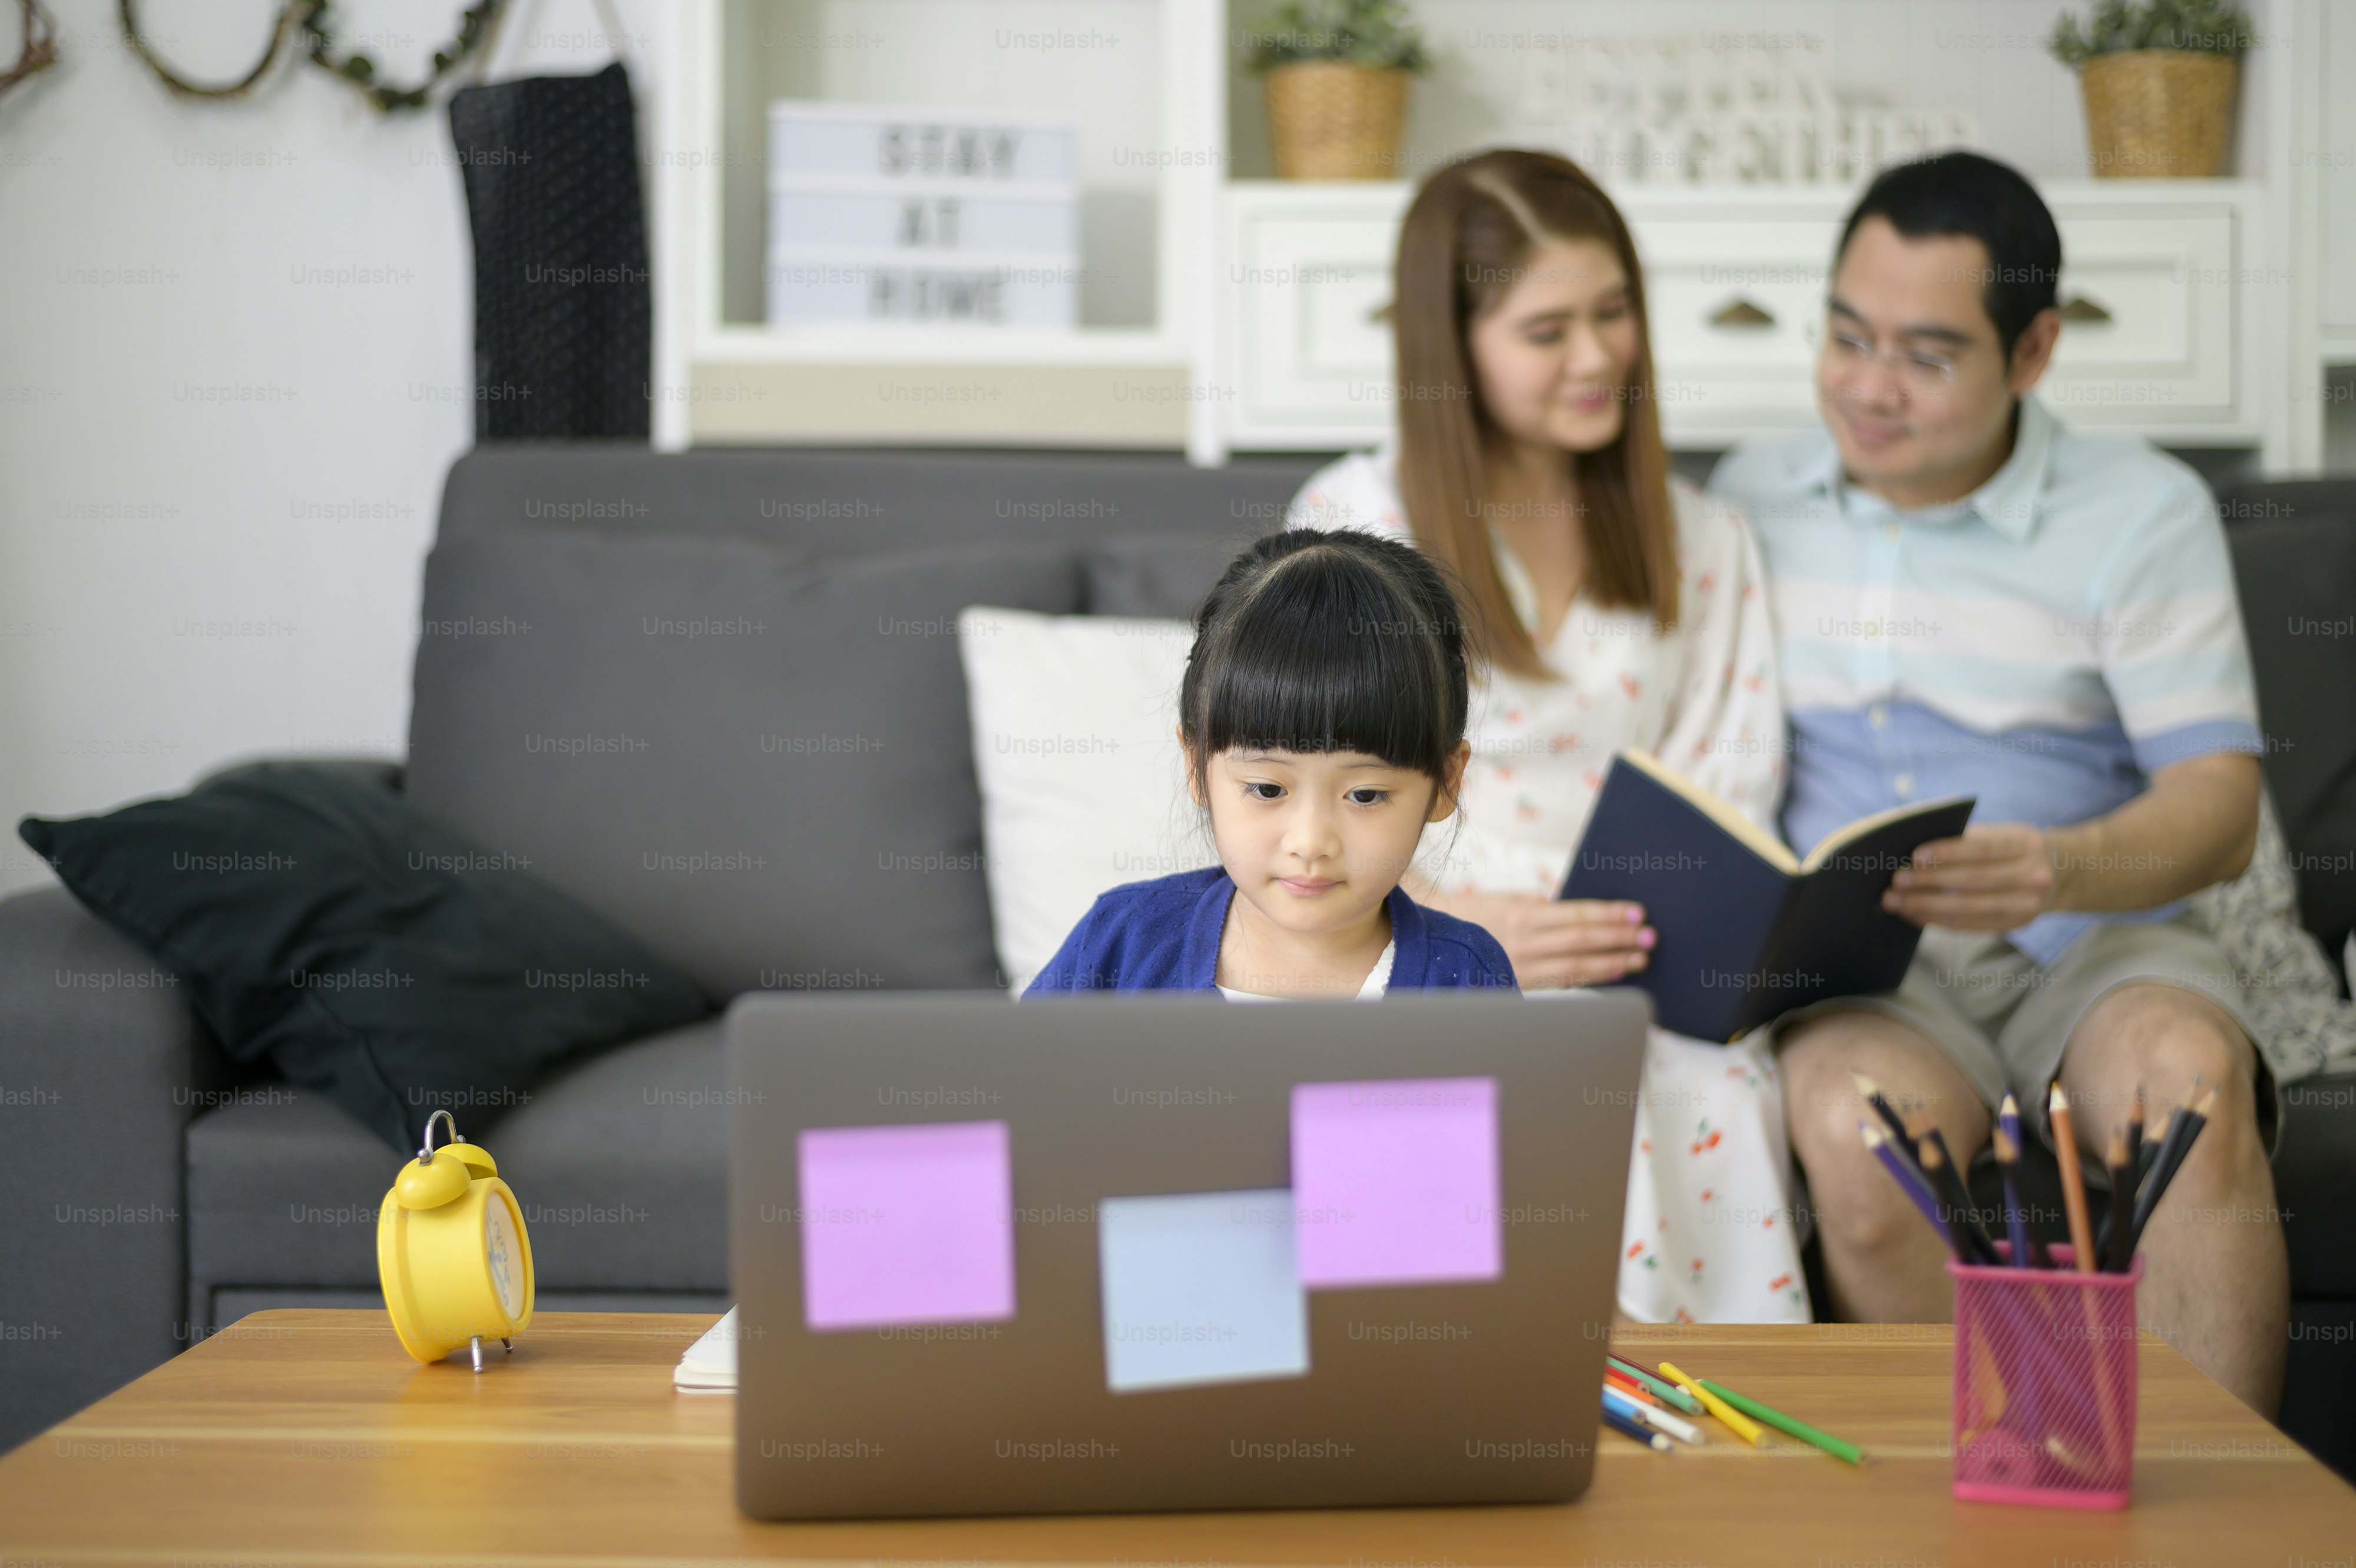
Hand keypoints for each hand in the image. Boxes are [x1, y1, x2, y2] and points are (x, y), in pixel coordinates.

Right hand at [1422, 889, 1653, 989]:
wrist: (1433, 940)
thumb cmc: (1475, 915)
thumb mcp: (1507, 901)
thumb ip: (1541, 908)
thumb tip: (1579, 916)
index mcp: (1522, 915)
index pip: (1575, 915)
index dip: (1608, 915)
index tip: (1636, 914)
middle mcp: (1523, 942)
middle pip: (1581, 941)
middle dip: (1618, 939)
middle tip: (1648, 937)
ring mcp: (1522, 967)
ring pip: (1576, 965)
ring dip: (1612, 962)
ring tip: (1639, 959)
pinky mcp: (1519, 984)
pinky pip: (1562, 981)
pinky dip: (1590, 977)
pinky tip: (1612, 974)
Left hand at [1884, 823, 2056, 930]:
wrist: (2061, 872)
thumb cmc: (2014, 848)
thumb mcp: (2004, 833)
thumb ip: (1970, 839)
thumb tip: (1915, 854)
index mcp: (2026, 843)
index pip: (1982, 847)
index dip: (1948, 852)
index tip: (1915, 856)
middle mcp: (2032, 875)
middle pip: (1972, 880)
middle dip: (1929, 882)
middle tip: (1896, 881)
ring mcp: (2026, 904)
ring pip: (1968, 907)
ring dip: (1926, 906)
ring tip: (1896, 902)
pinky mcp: (2014, 924)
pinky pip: (1969, 925)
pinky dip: (1937, 920)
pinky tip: (1914, 915)